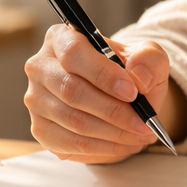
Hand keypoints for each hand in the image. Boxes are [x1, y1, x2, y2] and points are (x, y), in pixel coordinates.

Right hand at [24, 25, 173, 162]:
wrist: (119, 96)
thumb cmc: (128, 72)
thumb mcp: (147, 57)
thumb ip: (149, 59)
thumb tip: (139, 77)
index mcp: (62, 38)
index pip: (74, 53)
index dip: (103, 74)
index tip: (132, 92)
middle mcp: (41, 67)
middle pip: (72, 90)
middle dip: (114, 111)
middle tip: (143, 123)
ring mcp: (37, 100)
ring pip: (74, 121)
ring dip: (113, 133)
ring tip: (141, 135)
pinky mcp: (41, 129)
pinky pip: (72, 143)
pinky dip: (103, 148)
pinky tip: (124, 143)